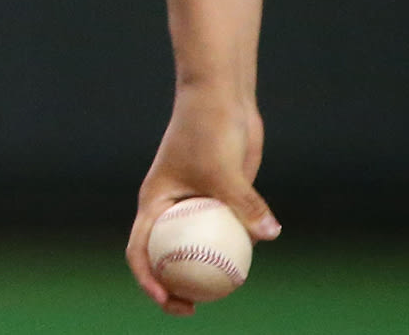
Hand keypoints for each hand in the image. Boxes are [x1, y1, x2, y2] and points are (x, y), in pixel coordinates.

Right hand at [125, 85, 279, 314]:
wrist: (223, 100)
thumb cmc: (208, 130)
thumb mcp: (223, 169)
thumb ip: (243, 203)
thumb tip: (269, 235)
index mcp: (155, 202)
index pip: (140, 248)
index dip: (147, 278)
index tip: (166, 297)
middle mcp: (171, 208)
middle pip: (164, 256)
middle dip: (173, 288)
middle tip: (192, 309)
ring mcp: (196, 204)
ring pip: (195, 248)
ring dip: (203, 274)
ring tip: (224, 296)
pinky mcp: (220, 198)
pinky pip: (223, 233)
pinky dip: (231, 251)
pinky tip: (250, 265)